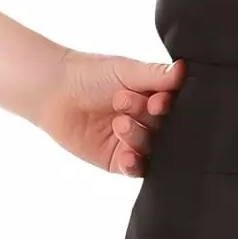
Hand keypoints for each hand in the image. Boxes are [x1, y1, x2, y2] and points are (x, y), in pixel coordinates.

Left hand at [33, 50, 184, 176]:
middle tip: (122, 101)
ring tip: (119, 124)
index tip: (156, 101)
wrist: (54, 92)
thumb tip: (184, 69)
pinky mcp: (119, 160)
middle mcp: (149, 122)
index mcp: (155, 97)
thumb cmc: (90, 75)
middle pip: (164, 128)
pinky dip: (134, 164)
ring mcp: (135, 142)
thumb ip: (155, 74)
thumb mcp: (125, 70)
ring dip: (138, 138)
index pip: (173, 106)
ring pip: (152, 149)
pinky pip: (136, 169)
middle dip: (145, 117)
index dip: (166, 106)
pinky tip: (128, 156)